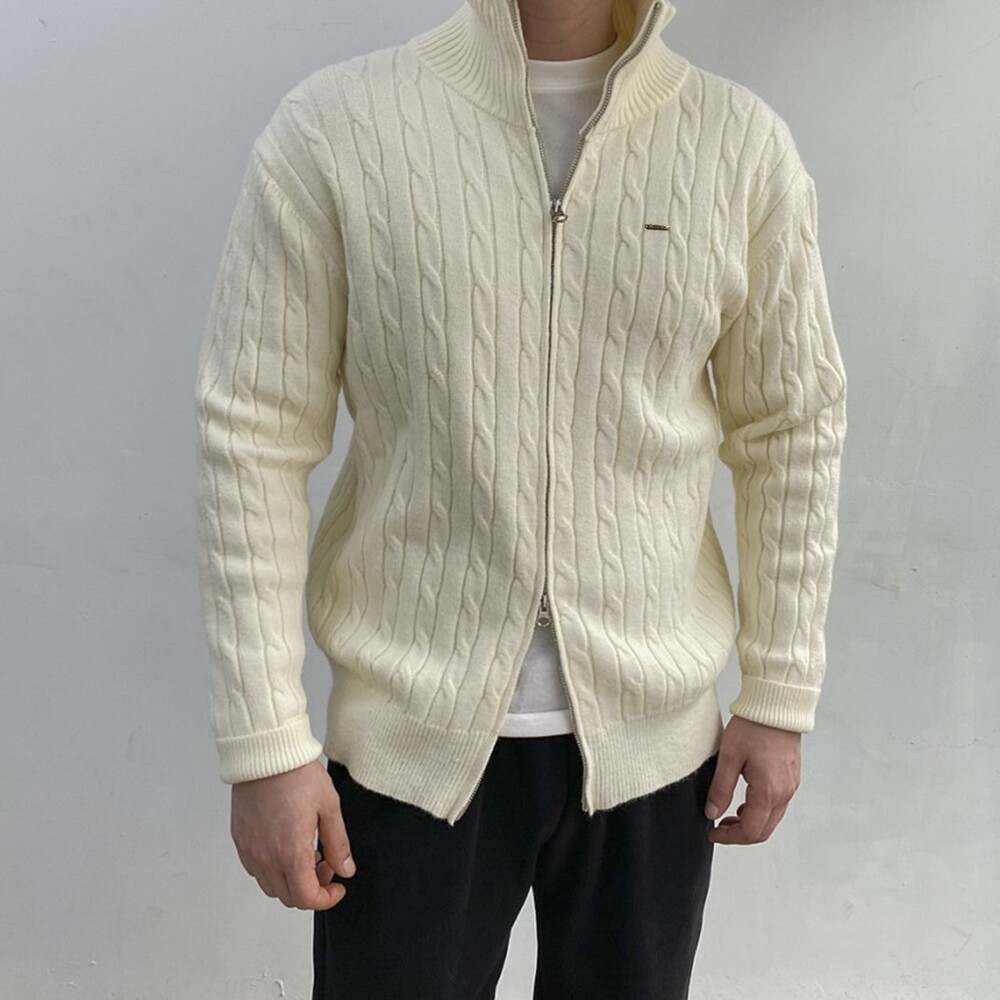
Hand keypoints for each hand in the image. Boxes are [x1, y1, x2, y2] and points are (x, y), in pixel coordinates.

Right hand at [230, 758, 355, 908]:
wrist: (266, 753)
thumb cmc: (298, 775)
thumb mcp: (329, 807)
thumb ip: (338, 844)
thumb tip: (345, 870)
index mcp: (290, 852)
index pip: (306, 898)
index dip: (326, 899)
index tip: (337, 887)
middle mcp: (265, 857)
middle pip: (288, 897)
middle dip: (311, 888)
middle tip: (326, 864)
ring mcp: (249, 850)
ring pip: (271, 885)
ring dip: (291, 880)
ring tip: (307, 852)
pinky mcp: (240, 840)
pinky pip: (256, 869)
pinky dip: (273, 868)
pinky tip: (286, 845)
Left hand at [704, 715, 800, 844]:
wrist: (777, 705)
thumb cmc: (754, 726)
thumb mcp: (729, 757)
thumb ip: (721, 788)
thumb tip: (712, 812)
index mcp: (769, 791)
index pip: (751, 831)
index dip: (730, 838)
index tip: (714, 833)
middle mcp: (784, 792)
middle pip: (764, 830)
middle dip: (740, 834)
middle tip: (719, 828)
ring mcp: (790, 785)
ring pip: (772, 818)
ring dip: (751, 823)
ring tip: (728, 815)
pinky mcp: (791, 777)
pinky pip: (777, 804)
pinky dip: (761, 810)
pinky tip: (745, 800)